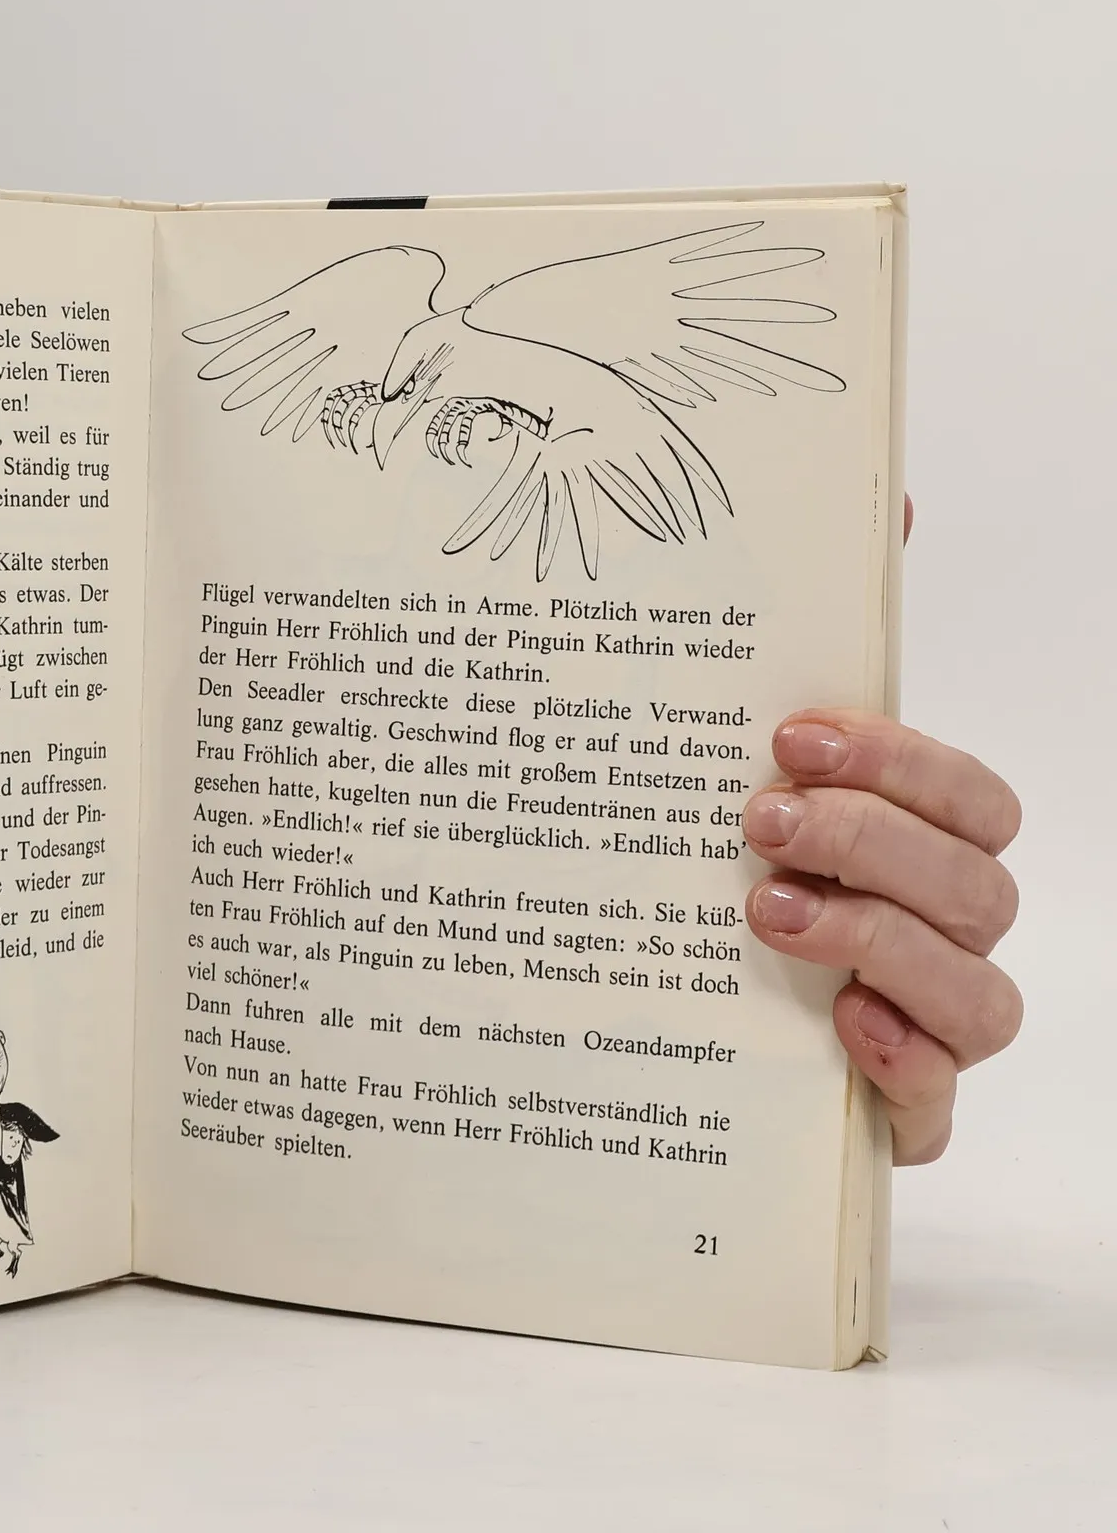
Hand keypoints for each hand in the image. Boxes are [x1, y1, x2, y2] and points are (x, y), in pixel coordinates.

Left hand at [743, 548, 1020, 1166]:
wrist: (634, 1007)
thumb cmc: (707, 862)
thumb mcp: (725, 746)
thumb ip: (812, 630)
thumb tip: (897, 502)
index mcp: (913, 838)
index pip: (970, 796)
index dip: (900, 761)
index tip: (789, 736)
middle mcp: (936, 929)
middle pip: (979, 886)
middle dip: (874, 842)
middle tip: (758, 821)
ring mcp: (921, 1024)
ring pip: (979, 995)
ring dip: (879, 942)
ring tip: (764, 913)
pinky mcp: (885, 1111)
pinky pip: (935, 1110)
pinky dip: (903, 1072)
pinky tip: (840, 1027)